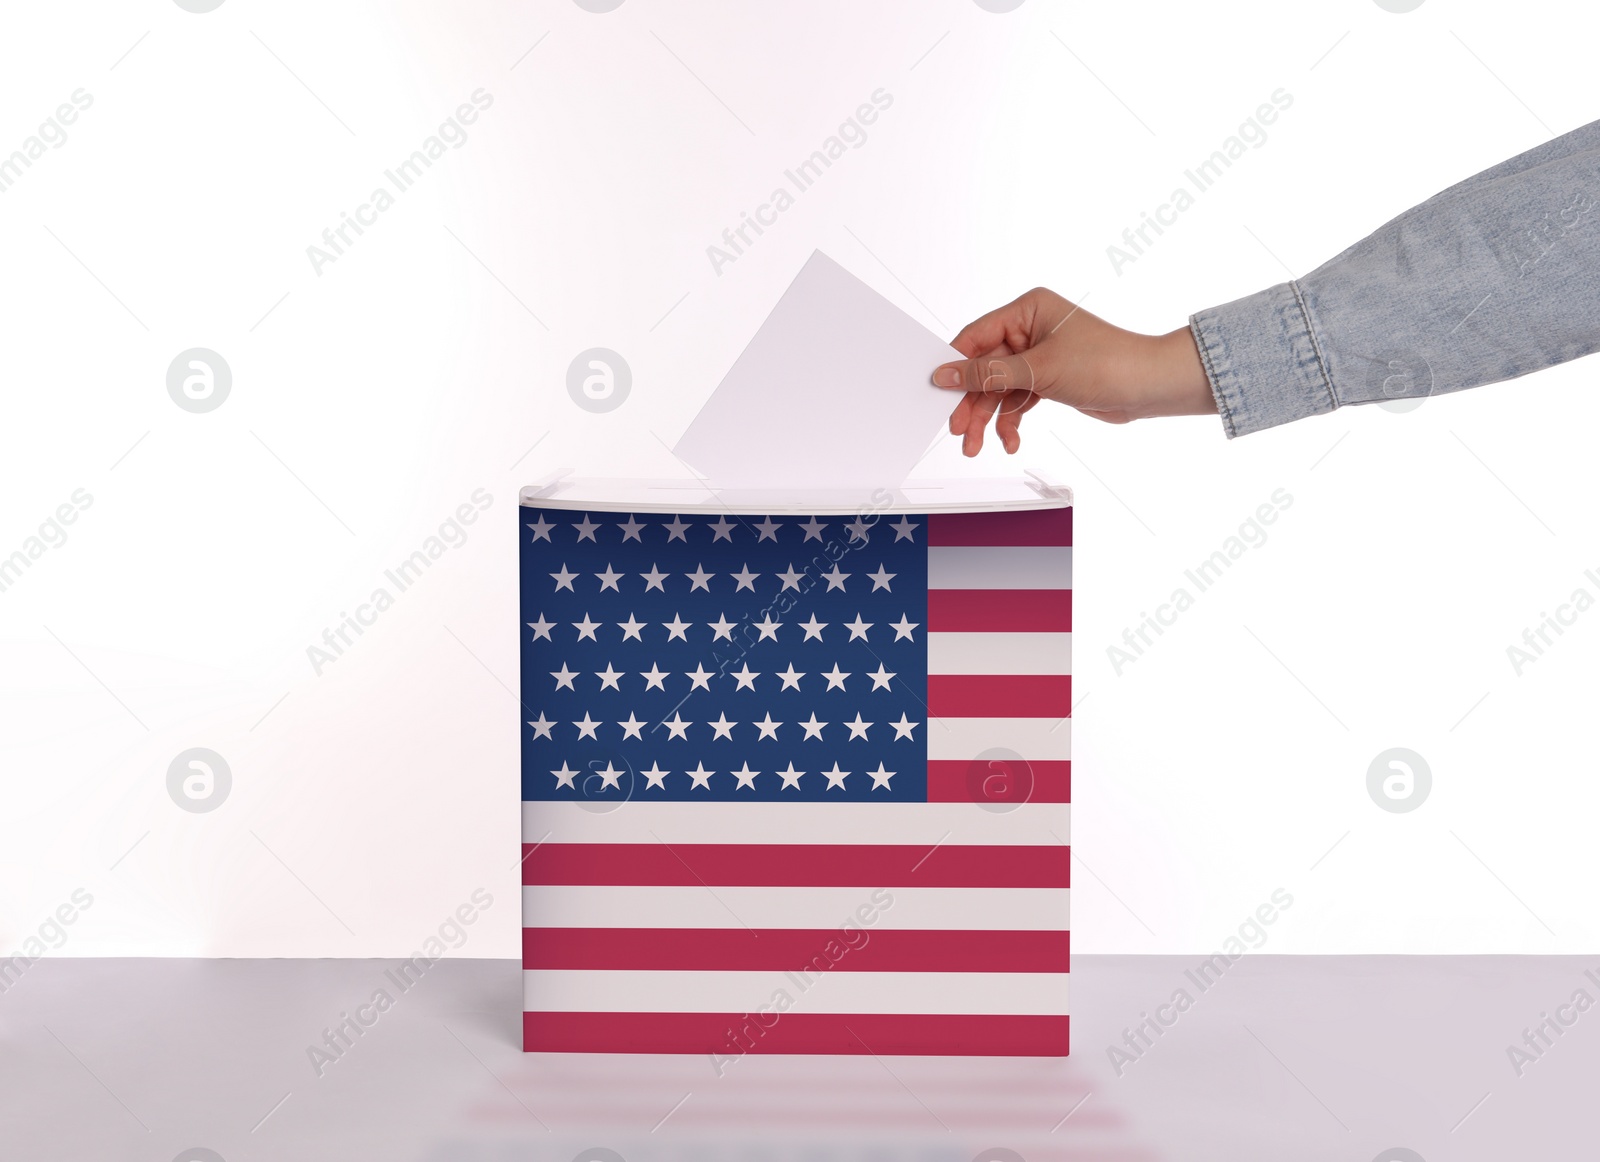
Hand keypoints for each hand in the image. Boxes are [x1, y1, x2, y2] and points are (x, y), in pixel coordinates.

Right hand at [931, 287, 1216, 454]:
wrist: (1147, 387)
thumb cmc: (1105, 363)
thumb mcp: (1038, 369)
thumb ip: (989, 373)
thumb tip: (947, 374)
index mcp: (1027, 310)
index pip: (977, 336)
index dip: (956, 365)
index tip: (937, 390)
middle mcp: (1030, 329)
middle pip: (984, 368)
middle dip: (972, 402)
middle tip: (958, 430)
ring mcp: (1038, 356)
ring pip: (998, 389)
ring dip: (987, 418)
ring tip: (975, 445)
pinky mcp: (1047, 380)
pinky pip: (1017, 401)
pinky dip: (1011, 421)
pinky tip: (1010, 440)